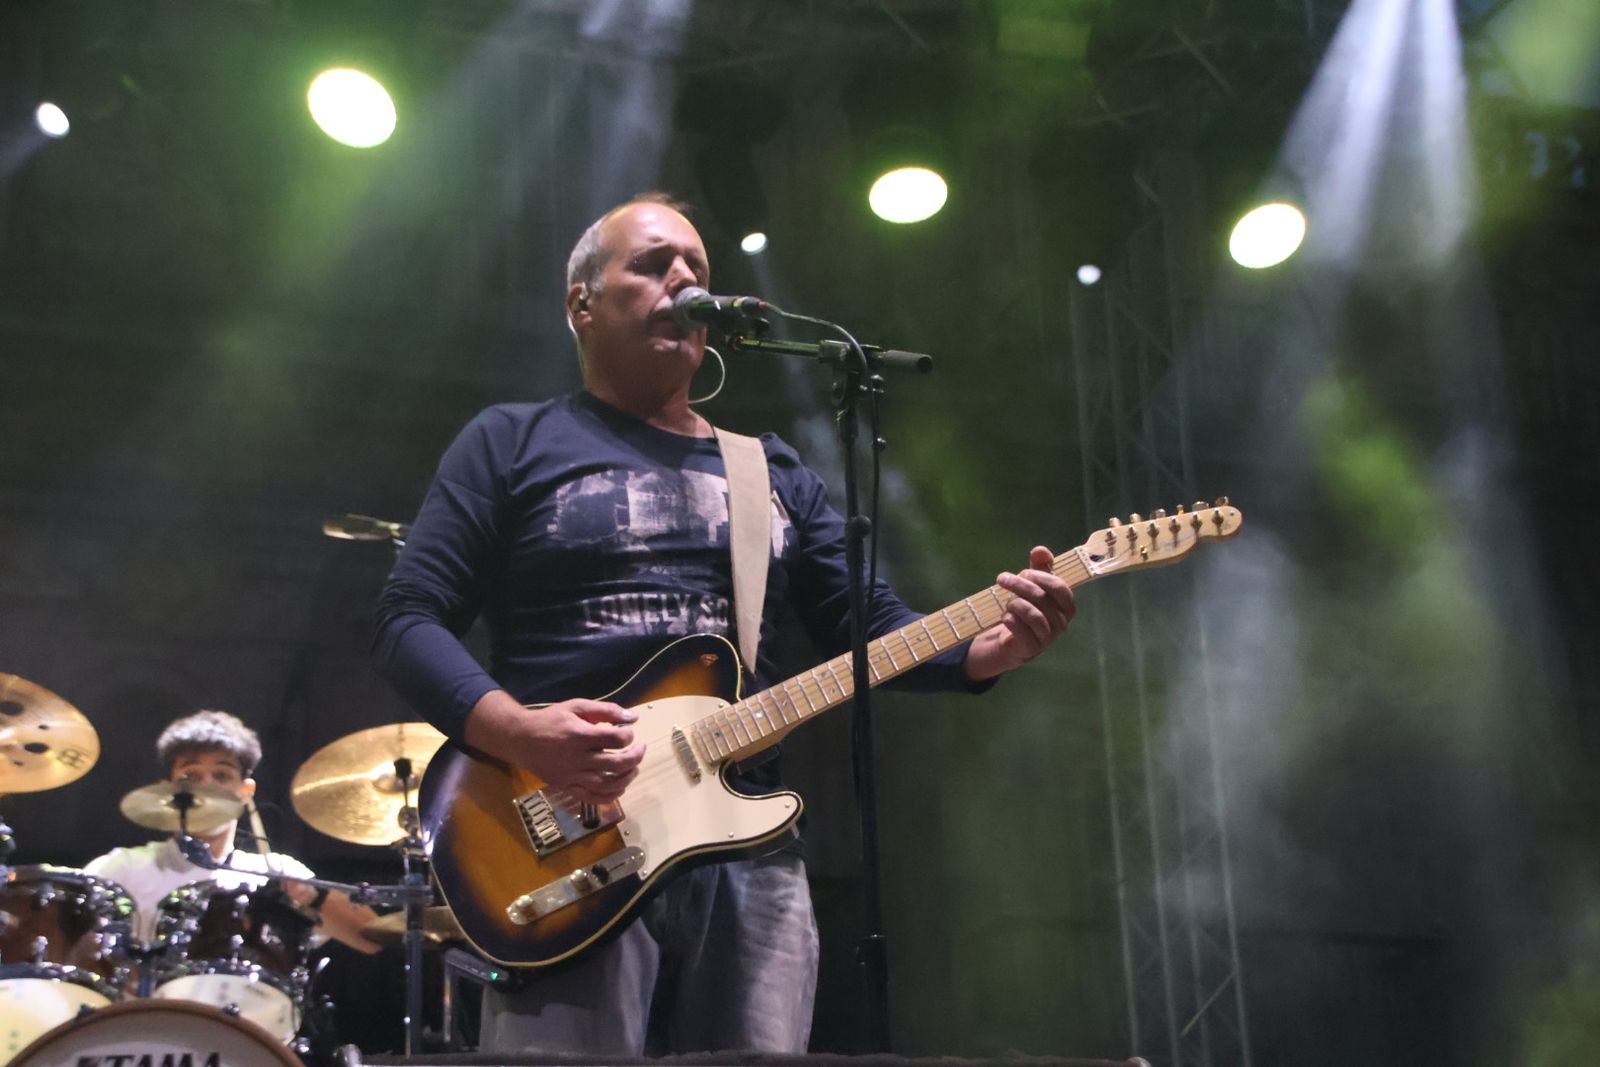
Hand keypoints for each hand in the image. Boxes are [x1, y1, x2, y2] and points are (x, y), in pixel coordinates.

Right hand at [465, 691, 645, 804]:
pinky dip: (610, 796)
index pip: (615, 739)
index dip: (629, 735)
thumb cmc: (551, 720)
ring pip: (607, 784)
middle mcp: (577, 758)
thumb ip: (605, 710)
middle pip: (616, 763)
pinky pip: (592, 798)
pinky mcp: (566, 787)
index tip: (628, 732)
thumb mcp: (576, 706)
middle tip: (640, 749)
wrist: (521, 739)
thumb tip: (633, 717)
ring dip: (627, 777)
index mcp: (580, 735)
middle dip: (635, 757)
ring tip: (634, 769)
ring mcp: (572, 775)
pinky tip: (620, 788)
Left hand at [963, 545, 1075, 680]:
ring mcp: (1048, 637)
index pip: (1060, 588)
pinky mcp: (1032, 648)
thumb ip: (1040, 566)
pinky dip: (1010, 619)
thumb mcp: (1034, 584)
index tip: (1023, 573)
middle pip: (1042, 599)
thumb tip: (1041, 551)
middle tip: (1003, 579)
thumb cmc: (1027, 608)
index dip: (1041, 577)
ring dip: (1015, 603)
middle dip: (1020, 586)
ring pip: (1033, 615)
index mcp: (1066, 606)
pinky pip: (1022, 630)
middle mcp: (1061, 622)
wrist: (1013, 639)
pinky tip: (1005, 616)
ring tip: (1007, 601)